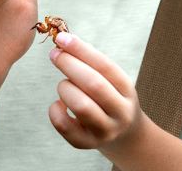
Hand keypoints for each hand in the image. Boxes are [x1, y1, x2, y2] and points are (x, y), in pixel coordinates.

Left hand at [47, 33, 144, 152]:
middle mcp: (120, 111)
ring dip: (65, 88)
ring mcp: (105, 130)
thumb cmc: (111, 99)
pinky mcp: (87, 144)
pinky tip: (59, 104)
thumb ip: (92, 64)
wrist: (125, 137)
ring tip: (64, 84)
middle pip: (94, 84)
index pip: (105, 66)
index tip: (62, 38)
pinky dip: (55, 111)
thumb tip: (64, 41)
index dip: (81, 50)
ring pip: (81, 106)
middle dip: (69, 65)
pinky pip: (65, 127)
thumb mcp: (112, 82)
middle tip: (54, 54)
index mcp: (127, 90)